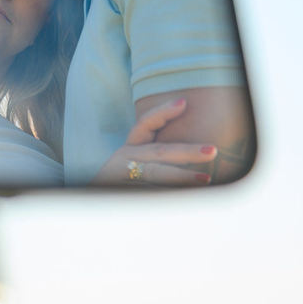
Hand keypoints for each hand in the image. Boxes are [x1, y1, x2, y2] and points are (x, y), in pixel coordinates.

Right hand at [91, 99, 219, 185]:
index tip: (183, 103)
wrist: (90, 201)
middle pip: (159, 152)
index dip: (162, 112)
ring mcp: (122, 177)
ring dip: (182, 176)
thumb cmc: (121, 181)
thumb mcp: (134, 163)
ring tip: (206, 178)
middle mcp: (125, 159)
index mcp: (130, 148)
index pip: (145, 124)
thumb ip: (158, 156)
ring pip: (155, 174)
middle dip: (187, 151)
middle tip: (212, 150)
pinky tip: (186, 197)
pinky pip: (150, 193)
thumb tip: (197, 149)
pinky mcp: (125, 194)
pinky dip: (169, 194)